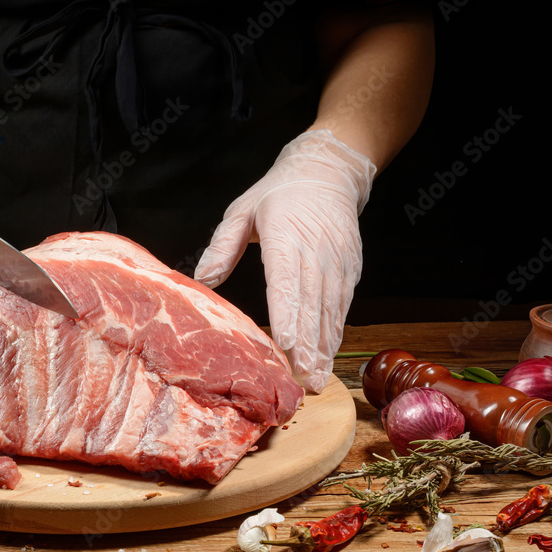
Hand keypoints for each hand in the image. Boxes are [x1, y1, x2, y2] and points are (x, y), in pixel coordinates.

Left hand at [194, 129, 375, 392]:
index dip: (287, 311)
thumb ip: (223, 245)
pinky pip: (342, 306)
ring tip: (316, 379)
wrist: (328, 172)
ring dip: (323, 347)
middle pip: (311, 303)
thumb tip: (202, 277)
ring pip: (330, 310)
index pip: (286, 279)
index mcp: (286, 236)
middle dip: (306, 343)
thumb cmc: (278, 193)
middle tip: (301, 378)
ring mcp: (336, 263)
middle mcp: (315, 252)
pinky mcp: (349, 270)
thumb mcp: (242, 210)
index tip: (283, 340)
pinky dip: (335, 334)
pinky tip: (327, 357)